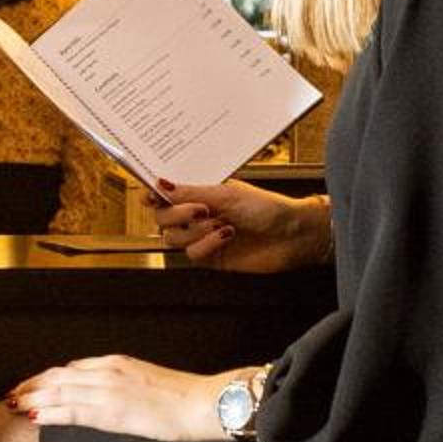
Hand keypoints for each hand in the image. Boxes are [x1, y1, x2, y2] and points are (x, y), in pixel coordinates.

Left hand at [9, 356, 237, 441]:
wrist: (204, 403)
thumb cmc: (183, 397)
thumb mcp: (146, 381)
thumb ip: (121, 384)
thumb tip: (102, 396)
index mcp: (116, 363)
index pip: (70, 369)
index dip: (46, 378)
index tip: (30, 385)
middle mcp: (108, 372)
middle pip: (58, 377)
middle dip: (31, 386)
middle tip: (10, 395)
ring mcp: (109, 390)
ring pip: (60, 392)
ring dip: (33, 399)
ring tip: (12, 406)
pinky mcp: (113, 411)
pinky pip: (74, 412)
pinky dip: (51, 414)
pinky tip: (34, 418)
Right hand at [155, 181, 333, 272]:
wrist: (292, 235)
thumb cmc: (267, 208)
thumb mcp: (226, 193)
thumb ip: (190, 191)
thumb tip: (160, 183)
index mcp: (200, 193)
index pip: (166, 195)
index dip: (153, 195)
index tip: (150, 195)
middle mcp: (197, 215)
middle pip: (162, 218)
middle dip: (178, 214)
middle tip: (201, 209)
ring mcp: (202, 236)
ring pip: (173, 239)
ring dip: (196, 231)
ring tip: (222, 224)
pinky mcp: (210, 257)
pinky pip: (192, 254)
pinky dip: (207, 244)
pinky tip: (227, 236)